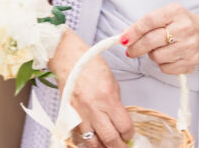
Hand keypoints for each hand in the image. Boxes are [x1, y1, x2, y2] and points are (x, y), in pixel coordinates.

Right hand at [51, 32, 132, 147]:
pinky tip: (92, 138)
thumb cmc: (90, 65)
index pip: (124, 126)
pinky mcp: (68, 116)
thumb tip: (120, 120)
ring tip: (107, 145)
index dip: (130, 134)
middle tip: (122, 145)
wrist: (68, 59)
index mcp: (108, 98)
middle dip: (119, 146)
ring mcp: (79, 114)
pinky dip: (86, 140)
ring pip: (92, 143)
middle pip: (110, 139)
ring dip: (102, 147)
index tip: (130, 135)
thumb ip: (116, 103)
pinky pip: (79, 136)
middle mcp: (93, 108)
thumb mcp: (112, 82)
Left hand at [121, 4, 198, 74]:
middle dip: (136, 47)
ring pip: (157, 56)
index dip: (134, 31)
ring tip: (158, 49)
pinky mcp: (190, 62)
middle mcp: (184, 28)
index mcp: (176, 12)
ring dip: (152, 55)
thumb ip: (147, 23)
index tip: (123, 39)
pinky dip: (162, 64)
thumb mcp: (167, 15)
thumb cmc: (182, 23)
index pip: (150, 21)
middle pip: (152, 40)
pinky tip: (168, 56)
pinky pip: (165, 68)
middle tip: (129, 50)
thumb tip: (125, 36)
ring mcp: (189, 46)